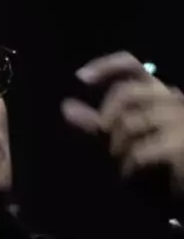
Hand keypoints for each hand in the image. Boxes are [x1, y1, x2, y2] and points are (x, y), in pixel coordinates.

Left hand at [61, 51, 183, 201]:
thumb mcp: (122, 139)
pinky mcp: (180, 144)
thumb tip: (66, 107)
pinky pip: (141, 150)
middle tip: (104, 139)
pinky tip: (130, 172)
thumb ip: (96, 123)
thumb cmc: (157, 162)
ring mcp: (180, 120)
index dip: (105, 66)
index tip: (80, 77)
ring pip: (131, 122)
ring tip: (122, 162)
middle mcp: (172, 99)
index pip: (132, 65)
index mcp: (159, 93)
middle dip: (106, 117)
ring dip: (117, 145)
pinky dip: (128, 164)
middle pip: (126, 92)